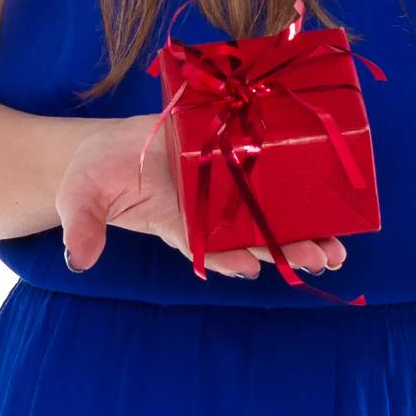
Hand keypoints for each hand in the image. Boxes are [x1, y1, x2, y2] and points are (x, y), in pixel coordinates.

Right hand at [58, 113, 348, 279]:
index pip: (207, 248)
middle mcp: (206, 211)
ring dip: (302, 231)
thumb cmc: (94, 175)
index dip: (229, 258)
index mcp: (175, 225)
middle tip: (324, 259)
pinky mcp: (226, 153)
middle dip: (286, 250)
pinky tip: (323, 198)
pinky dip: (289, 185)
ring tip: (337, 248)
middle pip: (251, 235)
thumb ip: (82, 226)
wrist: (107, 148)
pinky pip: (260, 171)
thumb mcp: (80, 197)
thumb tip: (78, 258)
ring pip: (265, 212)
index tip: (250, 267)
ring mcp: (220, 186)